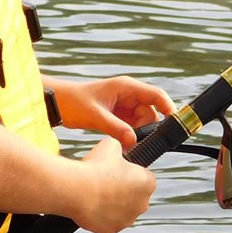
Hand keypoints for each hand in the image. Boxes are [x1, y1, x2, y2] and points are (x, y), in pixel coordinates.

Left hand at [48, 76, 175, 148]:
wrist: (57, 103)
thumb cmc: (73, 102)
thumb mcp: (95, 115)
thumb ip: (115, 127)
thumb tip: (133, 141)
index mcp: (126, 87)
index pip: (156, 95)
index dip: (168, 107)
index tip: (174, 123)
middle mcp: (128, 95)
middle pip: (151, 113)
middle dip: (147, 128)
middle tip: (138, 143)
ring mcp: (124, 106)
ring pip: (142, 123)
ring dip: (138, 134)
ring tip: (126, 145)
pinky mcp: (118, 117)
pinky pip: (132, 128)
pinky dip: (130, 136)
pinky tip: (122, 144)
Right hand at [73, 138, 155, 232]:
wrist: (77, 189)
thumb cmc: (95, 167)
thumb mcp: (112, 145)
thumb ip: (120, 147)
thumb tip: (118, 149)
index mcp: (148, 183)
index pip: (145, 176)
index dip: (131, 172)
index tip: (119, 169)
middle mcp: (142, 204)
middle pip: (135, 195)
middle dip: (124, 189)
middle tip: (106, 180)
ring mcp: (127, 219)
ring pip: (122, 209)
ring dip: (113, 202)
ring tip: (96, 191)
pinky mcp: (112, 230)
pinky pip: (109, 220)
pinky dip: (102, 214)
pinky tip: (91, 203)